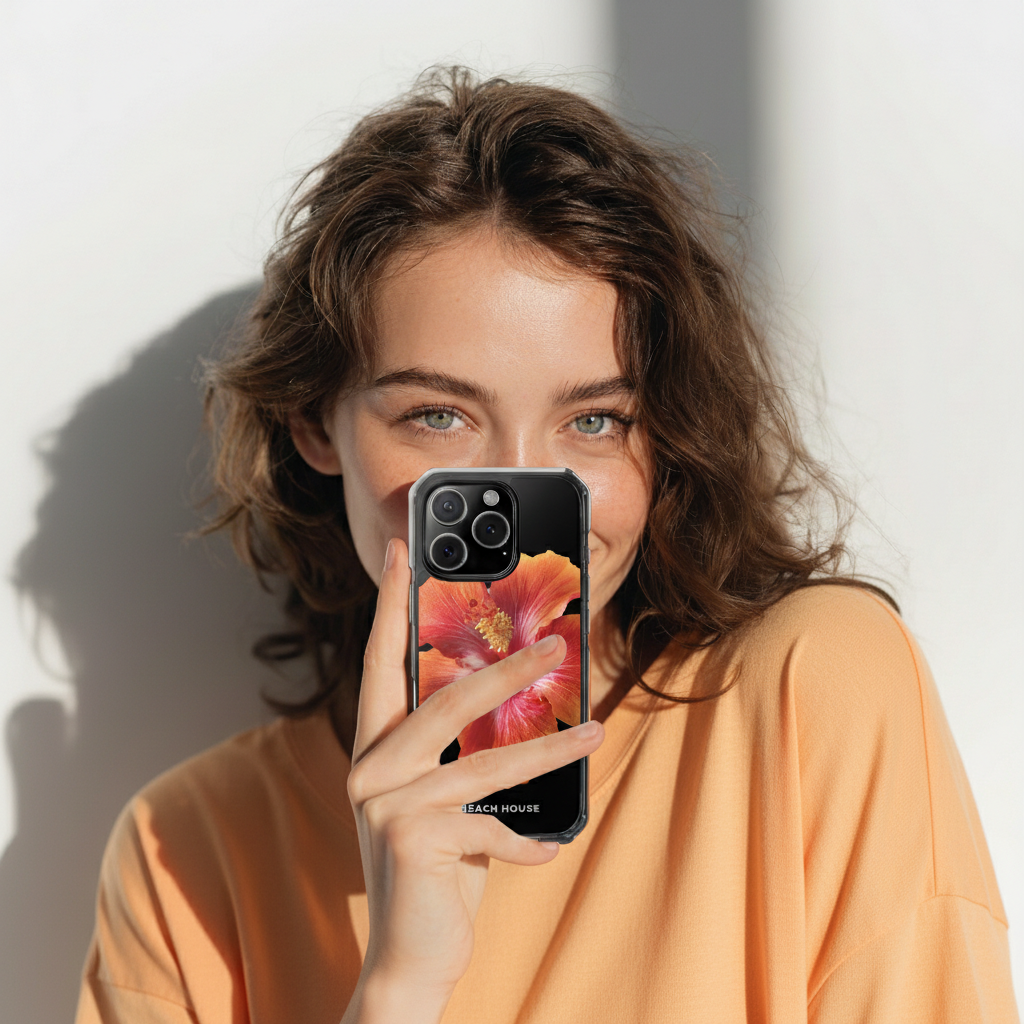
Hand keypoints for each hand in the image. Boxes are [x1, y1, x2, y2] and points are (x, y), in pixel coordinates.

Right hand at [341, 538, 602, 1023]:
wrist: (407, 959)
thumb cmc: (433, 869)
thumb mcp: (442, 800)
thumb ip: (459, 753)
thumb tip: (521, 696)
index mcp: (374, 747)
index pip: (380, 660)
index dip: (392, 603)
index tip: (404, 550)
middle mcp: (370, 767)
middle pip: (447, 698)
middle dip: (507, 668)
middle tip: (555, 642)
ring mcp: (386, 803)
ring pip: (487, 759)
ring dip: (550, 747)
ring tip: (595, 728)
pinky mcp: (413, 840)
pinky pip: (493, 829)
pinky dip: (529, 842)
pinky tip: (551, 851)